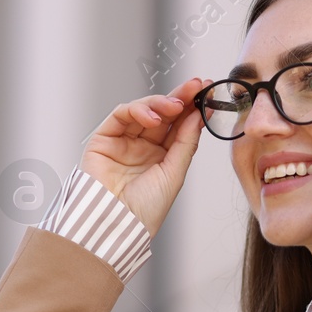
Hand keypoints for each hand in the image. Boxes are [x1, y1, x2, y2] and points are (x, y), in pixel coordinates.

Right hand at [79, 76, 210, 235]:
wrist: (116, 225)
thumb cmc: (144, 210)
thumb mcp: (174, 173)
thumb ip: (185, 142)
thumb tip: (198, 114)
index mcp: (161, 157)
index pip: (178, 126)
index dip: (192, 108)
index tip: (208, 93)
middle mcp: (142, 147)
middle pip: (163, 114)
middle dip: (180, 97)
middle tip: (195, 86)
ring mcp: (123, 141)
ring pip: (143, 110)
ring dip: (160, 103)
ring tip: (175, 105)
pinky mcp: (103, 138)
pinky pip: (121, 115)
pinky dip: (137, 110)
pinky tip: (153, 117)